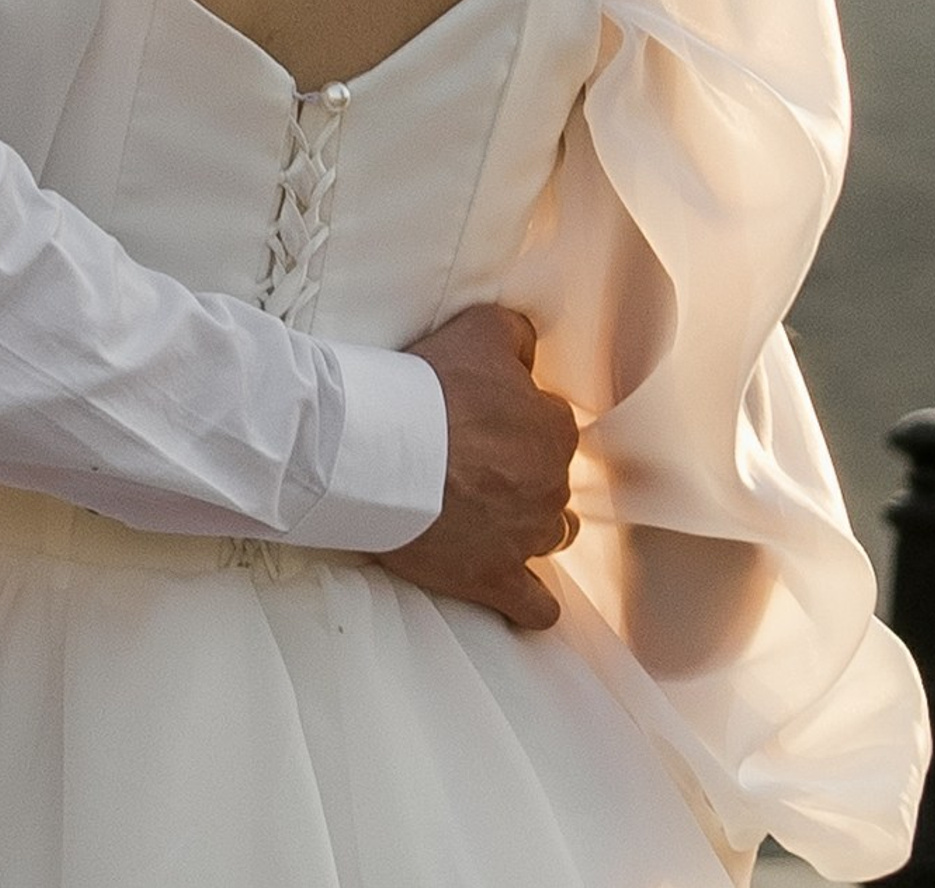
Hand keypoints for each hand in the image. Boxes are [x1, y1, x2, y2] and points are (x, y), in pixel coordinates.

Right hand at [383, 303, 579, 627]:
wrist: (381, 451)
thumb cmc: (428, 390)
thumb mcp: (481, 329)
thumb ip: (518, 336)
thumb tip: (529, 350)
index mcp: (552, 430)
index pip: (552, 423)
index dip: (518, 418)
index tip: (487, 419)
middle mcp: (551, 486)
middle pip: (551, 479)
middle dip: (522, 471)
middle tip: (476, 459)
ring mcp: (526, 538)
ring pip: (552, 535)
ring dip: (531, 525)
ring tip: (495, 513)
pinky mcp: (496, 579)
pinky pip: (536, 606)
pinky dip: (534, 602)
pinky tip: (523, 592)